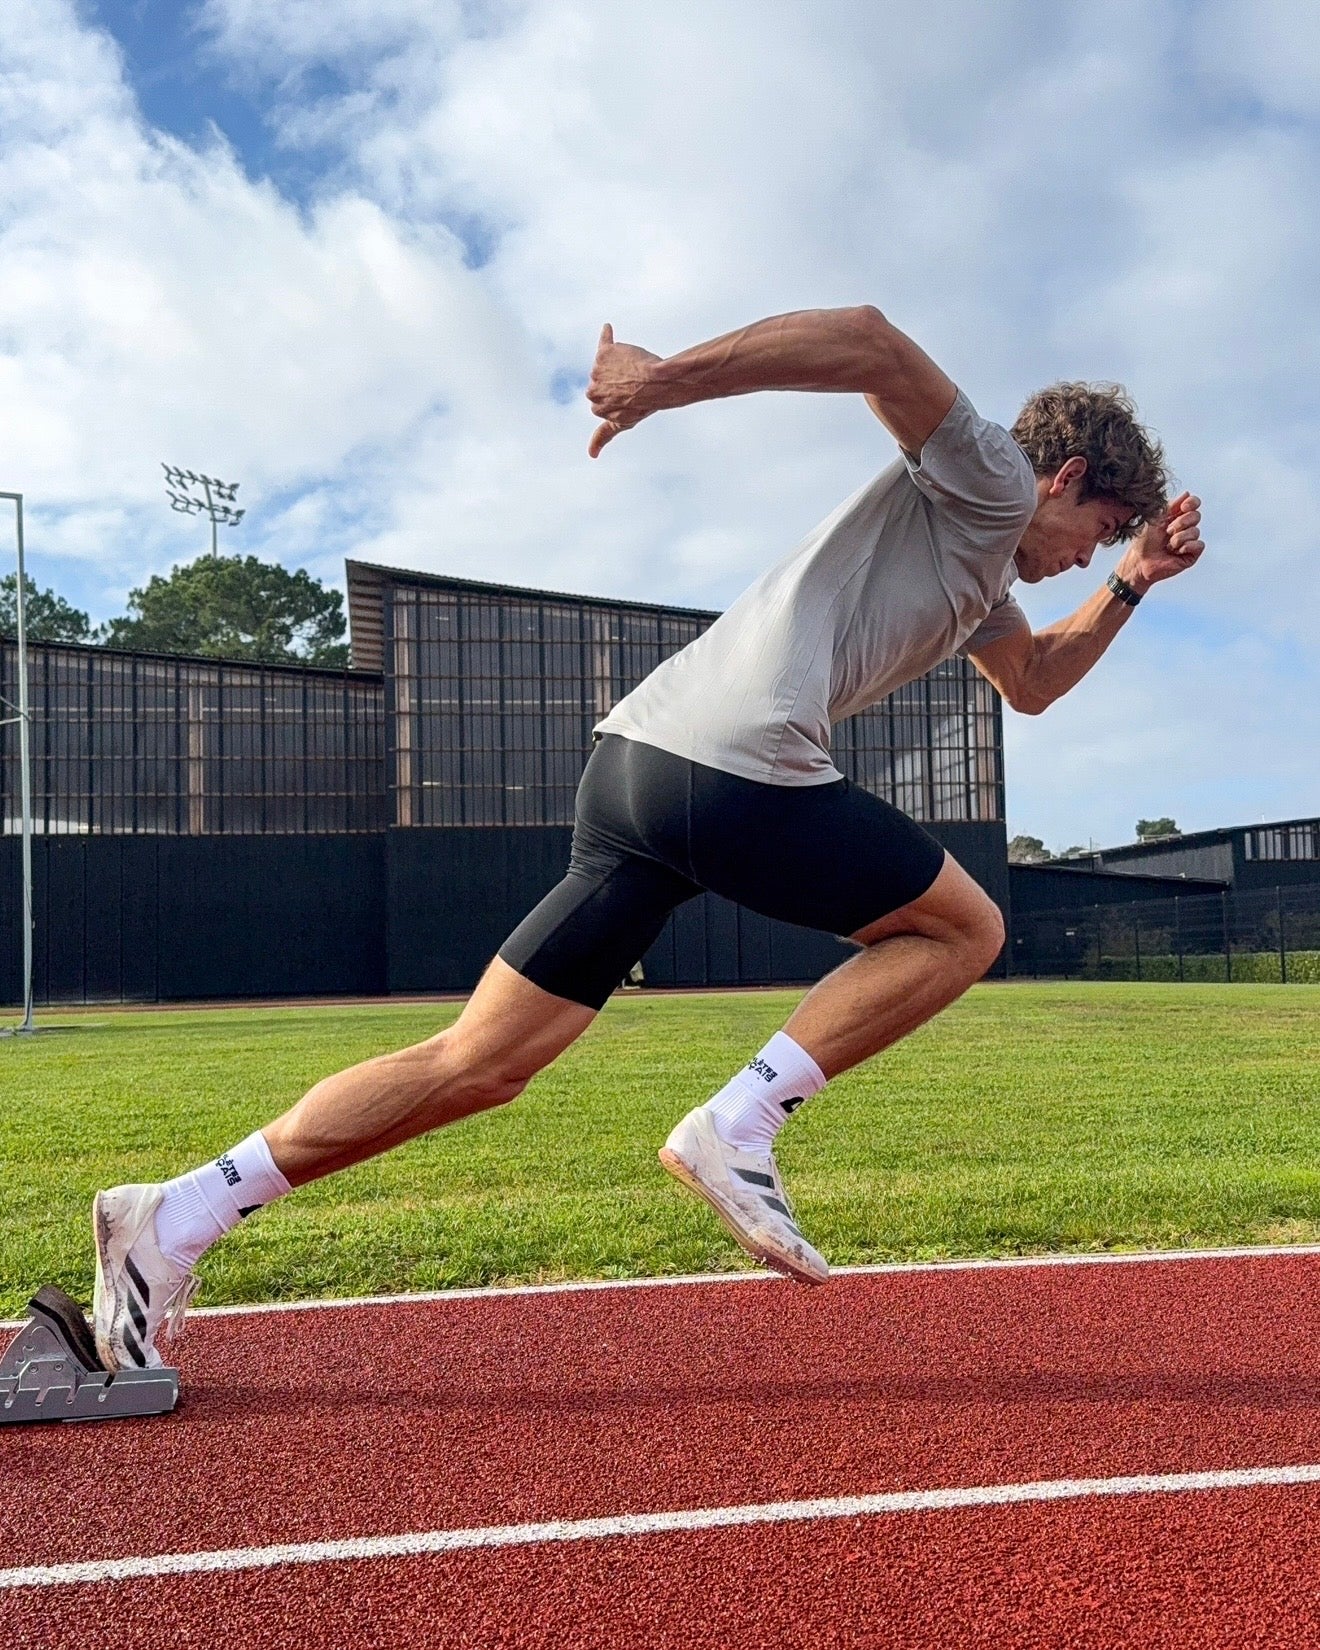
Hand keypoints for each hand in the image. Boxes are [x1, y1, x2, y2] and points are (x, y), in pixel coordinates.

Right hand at [587, 324, 663, 456]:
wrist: (660, 385)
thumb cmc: (646, 404)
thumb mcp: (624, 423)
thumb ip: (604, 436)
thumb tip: (591, 456)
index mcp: (596, 408)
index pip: (602, 397)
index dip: (618, 393)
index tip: (630, 394)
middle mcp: (592, 390)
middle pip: (601, 379)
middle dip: (615, 378)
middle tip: (634, 383)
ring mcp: (597, 371)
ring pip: (606, 363)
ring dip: (619, 363)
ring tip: (635, 369)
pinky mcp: (604, 353)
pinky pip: (605, 341)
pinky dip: (608, 337)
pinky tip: (609, 330)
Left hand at [1118, 492, 1203, 591]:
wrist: (1139, 562)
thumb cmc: (1144, 541)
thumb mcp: (1156, 518)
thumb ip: (1172, 505)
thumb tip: (1187, 493)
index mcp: (1177, 517)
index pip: (1193, 504)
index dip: (1192, 503)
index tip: (1183, 507)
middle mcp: (1185, 528)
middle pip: (1196, 516)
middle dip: (1181, 522)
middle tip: (1168, 531)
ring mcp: (1189, 541)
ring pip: (1196, 531)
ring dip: (1178, 538)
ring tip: (1168, 546)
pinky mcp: (1191, 555)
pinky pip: (1199, 545)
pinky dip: (1187, 546)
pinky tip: (1176, 552)